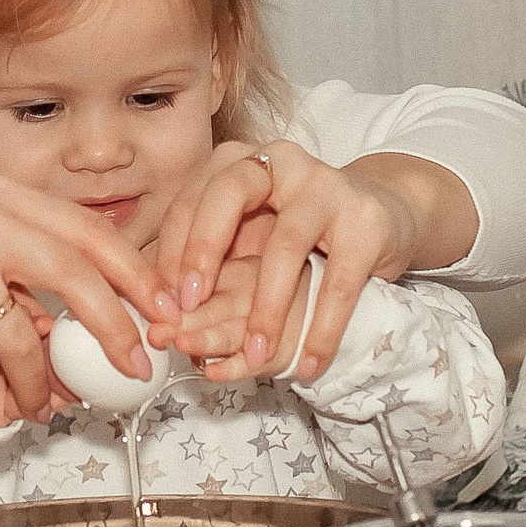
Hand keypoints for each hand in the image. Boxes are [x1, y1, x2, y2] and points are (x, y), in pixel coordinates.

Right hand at [0, 177, 172, 416]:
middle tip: (134, 367)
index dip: (137, 275)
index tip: (167, 312)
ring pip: (22, 338)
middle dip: (114, 328)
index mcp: (3, 196)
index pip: (89, 233)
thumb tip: (118, 323)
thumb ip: (41, 271)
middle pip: (74, 274)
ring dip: (30, 381)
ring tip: (30, 402)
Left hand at [154, 141, 463, 379]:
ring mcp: (327, 187)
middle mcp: (280, 161)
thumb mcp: (244, 233)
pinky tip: (309, 365)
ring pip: (286, 247)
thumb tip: (146, 300)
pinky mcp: (366, 221)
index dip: (170, 251)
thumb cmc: (296, 232)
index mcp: (239, 162)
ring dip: (267, 310)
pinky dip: (322, 330)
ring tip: (257, 356)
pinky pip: (340, 282)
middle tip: (188, 307)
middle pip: (228, 194)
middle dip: (201, 251)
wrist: (379, 216)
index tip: (162, 302)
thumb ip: (201, 256)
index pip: (191, 199)